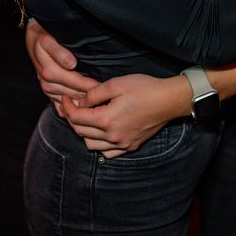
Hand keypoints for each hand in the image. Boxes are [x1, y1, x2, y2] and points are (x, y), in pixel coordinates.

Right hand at [25, 20, 99, 113]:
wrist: (34, 42)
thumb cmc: (44, 38)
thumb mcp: (49, 41)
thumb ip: (60, 52)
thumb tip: (71, 64)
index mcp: (49, 71)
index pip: (75, 81)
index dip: (89, 85)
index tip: (103, 87)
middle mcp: (47, 83)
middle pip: (72, 93)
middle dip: (88, 97)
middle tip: (105, 100)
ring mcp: (47, 89)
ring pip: (67, 101)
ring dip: (81, 104)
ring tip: (97, 105)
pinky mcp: (48, 92)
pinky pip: (59, 105)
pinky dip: (70, 110)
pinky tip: (81, 112)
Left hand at [61, 73, 189, 157]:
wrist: (169, 100)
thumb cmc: (144, 88)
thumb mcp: (116, 83)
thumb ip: (94, 94)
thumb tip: (80, 102)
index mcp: (106, 119)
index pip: (76, 117)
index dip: (67, 106)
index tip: (66, 98)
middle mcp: (112, 136)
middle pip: (81, 132)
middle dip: (73, 118)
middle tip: (74, 105)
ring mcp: (122, 144)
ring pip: (91, 145)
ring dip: (84, 132)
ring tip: (87, 118)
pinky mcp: (131, 146)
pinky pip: (107, 152)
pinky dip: (99, 144)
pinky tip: (102, 132)